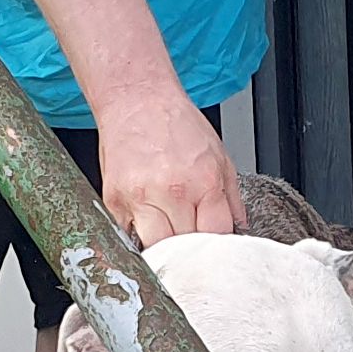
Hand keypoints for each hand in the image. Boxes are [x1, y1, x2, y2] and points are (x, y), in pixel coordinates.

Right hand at [96, 89, 245, 244]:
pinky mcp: (114, 202)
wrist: (136, 99)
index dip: (217, 247)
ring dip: (163, 252)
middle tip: (192, 247)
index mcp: (203, 183)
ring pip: (155, 250)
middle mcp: (172, 193)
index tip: (215, 249)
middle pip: (186, 249)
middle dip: (191, 252)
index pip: (216, 236)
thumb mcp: (219, 155)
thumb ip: (231, 197)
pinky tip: (147, 227)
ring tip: (168, 240)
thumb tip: (238, 229)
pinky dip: (139, 239)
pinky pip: (128, 237)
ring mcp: (140, 200)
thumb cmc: (176, 123)